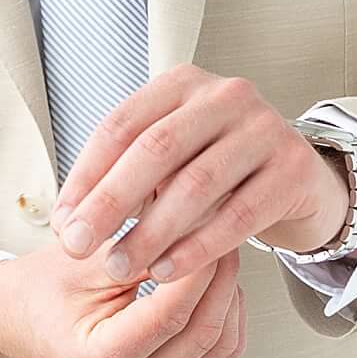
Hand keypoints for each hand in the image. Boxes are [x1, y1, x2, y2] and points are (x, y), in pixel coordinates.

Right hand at [0, 214, 247, 357]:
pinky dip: (223, 316)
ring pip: (218, 348)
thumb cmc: (41, 289)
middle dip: (221, 277)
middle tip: (222, 232)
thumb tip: (198, 226)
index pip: (170, 314)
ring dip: (228, 297)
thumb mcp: (85, 258)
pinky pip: (213, 355)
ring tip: (216, 255)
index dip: (199, 267)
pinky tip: (212, 285)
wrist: (19, 321)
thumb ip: (142, 251)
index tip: (210, 226)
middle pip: (203, 334)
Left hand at [56, 67, 356, 294]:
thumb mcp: (168, 162)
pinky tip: (167, 272)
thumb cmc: (216, 173)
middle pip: (156, 150)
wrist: (296, 179)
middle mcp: (225, 95)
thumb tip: (65, 225)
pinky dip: (199, 247)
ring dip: (152, 231)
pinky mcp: (291, 168)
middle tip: (77, 247)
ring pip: (197, 183)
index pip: (122, 126)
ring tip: (120, 267)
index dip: (85, 177)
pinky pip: (239, 214)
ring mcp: (263, 127)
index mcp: (182, 84)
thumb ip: (124, 177)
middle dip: (110, 203)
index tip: (60, 225)